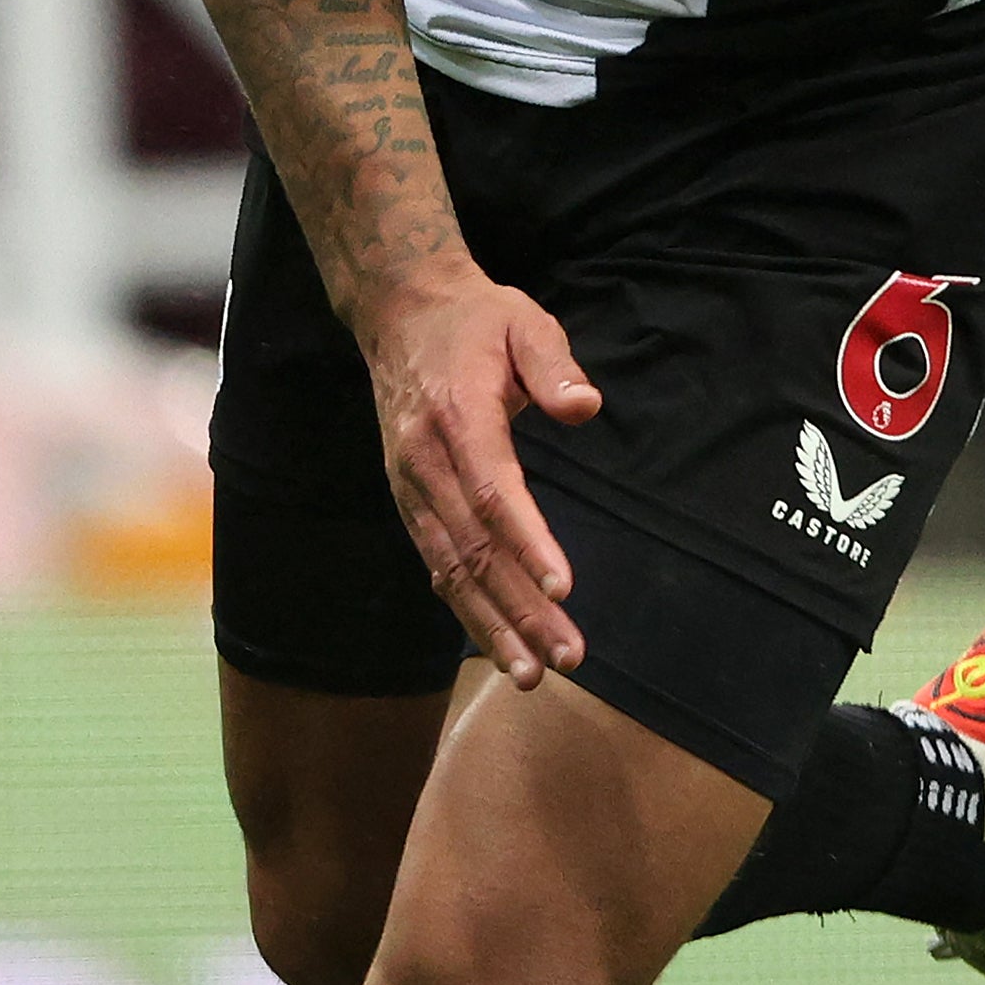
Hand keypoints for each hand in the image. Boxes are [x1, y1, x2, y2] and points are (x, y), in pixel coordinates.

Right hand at [359, 258, 601, 682]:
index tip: (564, 588)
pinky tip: (496, 644)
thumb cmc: (477, 320)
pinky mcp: (410, 499)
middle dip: (519, 608)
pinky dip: (464, 608)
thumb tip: (584, 406)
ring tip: (533, 671)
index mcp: (457, 417)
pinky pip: (436, 562)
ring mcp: (410, 485)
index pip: (494, 491)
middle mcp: (424, 462)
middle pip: (474, 547)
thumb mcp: (523, 321)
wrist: (401, 313)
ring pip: (450, 568)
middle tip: (566, 657)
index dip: (528, 543)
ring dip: (491, 624)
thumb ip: (553, 364)